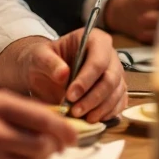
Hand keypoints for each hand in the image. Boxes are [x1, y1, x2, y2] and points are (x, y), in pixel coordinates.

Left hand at [0, 32, 127, 121]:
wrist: (44, 73)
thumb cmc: (43, 60)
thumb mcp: (39, 57)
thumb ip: (49, 62)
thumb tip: (63, 74)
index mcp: (95, 39)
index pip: (98, 60)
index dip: (86, 79)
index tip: (70, 95)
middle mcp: (110, 56)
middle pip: (111, 79)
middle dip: (93, 98)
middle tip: (74, 111)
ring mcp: (115, 74)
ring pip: (116, 94)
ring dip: (100, 109)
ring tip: (80, 117)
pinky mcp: (116, 92)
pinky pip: (118, 104)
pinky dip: (107, 114)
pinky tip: (91, 118)